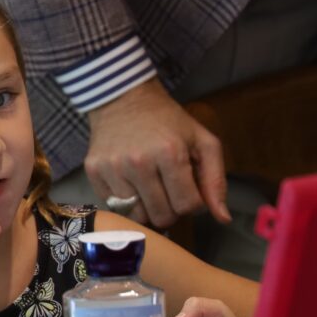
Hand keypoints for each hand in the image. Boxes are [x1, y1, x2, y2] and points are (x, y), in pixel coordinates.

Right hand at [84, 79, 230, 227]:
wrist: (123, 98)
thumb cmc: (167, 121)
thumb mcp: (201, 141)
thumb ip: (216, 180)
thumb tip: (223, 218)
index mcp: (170, 153)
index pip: (188, 206)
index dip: (192, 202)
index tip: (187, 187)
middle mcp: (139, 163)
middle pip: (162, 216)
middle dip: (171, 208)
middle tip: (168, 190)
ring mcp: (113, 168)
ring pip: (137, 216)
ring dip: (147, 208)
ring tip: (149, 189)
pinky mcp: (94, 172)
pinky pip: (114, 207)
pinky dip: (125, 201)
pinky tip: (129, 183)